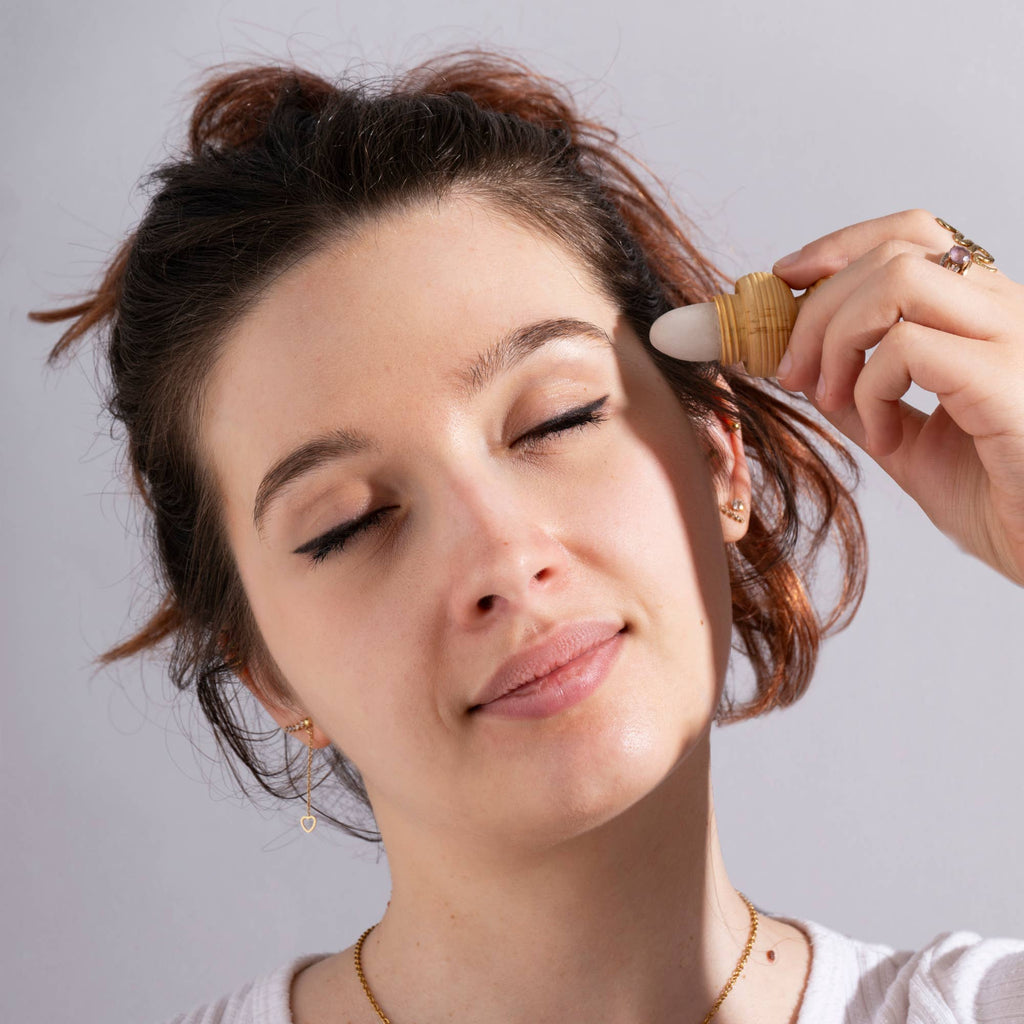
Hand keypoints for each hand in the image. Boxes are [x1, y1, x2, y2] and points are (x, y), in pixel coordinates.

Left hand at [771, 208, 1023, 586]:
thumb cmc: (996, 500)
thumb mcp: (906, 442)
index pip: (912, 236)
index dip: (838, 248)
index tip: (784, 282)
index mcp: (982, 316)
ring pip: (898, 279)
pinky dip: (869, 390)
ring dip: (836, 337)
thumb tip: (801, 368)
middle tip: (789, 372)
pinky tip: (881, 440)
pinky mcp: (1006, 379)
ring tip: (830, 399)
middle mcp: (1003, 312)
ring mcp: (1011, 339)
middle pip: (891, 253)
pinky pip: (909, 348)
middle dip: (815, 307)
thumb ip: (860, 399)